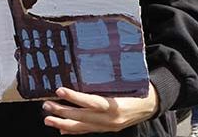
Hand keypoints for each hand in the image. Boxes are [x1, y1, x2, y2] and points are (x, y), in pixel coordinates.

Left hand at [41, 84, 159, 133]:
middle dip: (62, 112)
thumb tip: (84, 67)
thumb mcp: (124, 82)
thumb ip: (106, 81)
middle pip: (83, 117)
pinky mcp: (107, 130)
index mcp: (116, 105)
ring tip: (48, 119)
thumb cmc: (137, 88)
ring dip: (63, 124)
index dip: (75, 97)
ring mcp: (108, 126)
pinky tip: (61, 129)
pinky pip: (88, 131)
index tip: (59, 90)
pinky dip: (73, 130)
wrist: (151, 105)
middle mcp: (111, 118)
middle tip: (46, 105)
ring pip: (82, 127)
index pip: (92, 101)